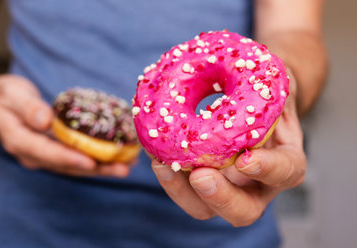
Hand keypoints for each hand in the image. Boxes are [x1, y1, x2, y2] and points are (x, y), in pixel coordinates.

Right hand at [0, 74, 130, 176]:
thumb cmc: (5, 96)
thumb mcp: (12, 95)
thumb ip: (28, 107)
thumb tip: (45, 119)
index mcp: (18, 141)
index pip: (46, 153)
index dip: (69, 158)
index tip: (92, 162)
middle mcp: (31, 154)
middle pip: (66, 165)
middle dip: (95, 168)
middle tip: (122, 168)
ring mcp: (43, 156)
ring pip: (73, 166)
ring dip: (100, 168)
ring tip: (127, 166)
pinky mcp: (54, 152)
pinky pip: (75, 158)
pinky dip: (96, 159)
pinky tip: (117, 158)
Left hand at [151, 74, 304, 226]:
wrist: (248, 96)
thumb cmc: (262, 87)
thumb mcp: (271, 79)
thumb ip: (265, 80)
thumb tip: (246, 66)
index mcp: (284, 159)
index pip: (286, 173)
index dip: (269, 170)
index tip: (247, 159)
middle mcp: (256, 183)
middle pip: (244, 211)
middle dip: (220, 197)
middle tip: (200, 176)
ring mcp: (226, 186)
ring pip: (205, 208)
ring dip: (181, 190)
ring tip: (162, 163)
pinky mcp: (200, 181)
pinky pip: (182, 188)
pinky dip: (167, 174)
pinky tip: (154, 154)